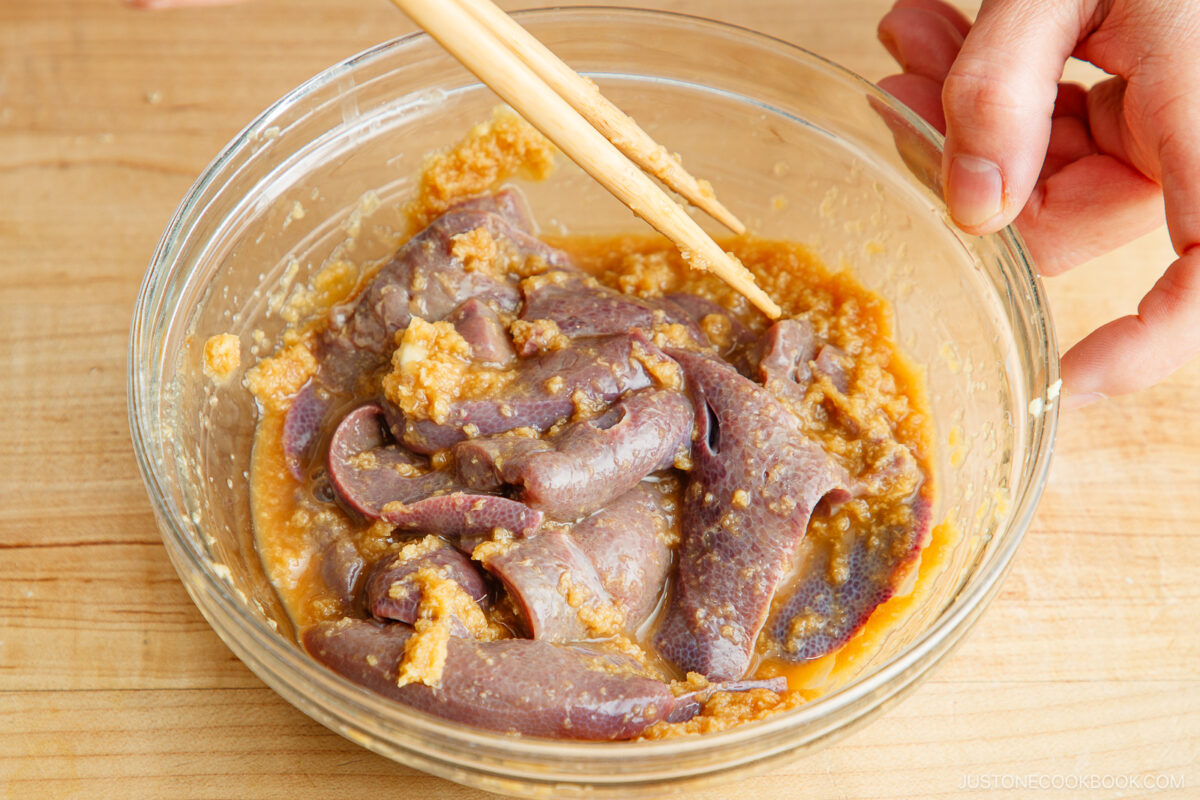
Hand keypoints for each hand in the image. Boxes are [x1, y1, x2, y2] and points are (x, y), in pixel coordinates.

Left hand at [877, 0, 1199, 402]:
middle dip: (973, 165)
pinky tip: (941, 39)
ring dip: (969, 119)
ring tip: (912, 39)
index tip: (1074, 380)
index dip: (1152, 341)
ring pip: (1050, 176)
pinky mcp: (1149, 100)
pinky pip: (1062, 134)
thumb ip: (1006, 87)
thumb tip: (972, 213)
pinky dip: (1000, 98)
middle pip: (1073, 218)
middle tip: (900, 88)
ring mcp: (1174, 119)